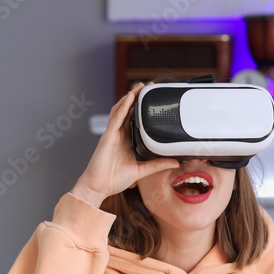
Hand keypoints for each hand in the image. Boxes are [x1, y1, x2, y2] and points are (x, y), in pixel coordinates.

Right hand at [71, 83, 178, 206]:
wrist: (99, 187)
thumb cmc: (114, 179)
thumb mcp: (142, 170)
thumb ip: (158, 165)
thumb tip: (175, 162)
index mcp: (126, 140)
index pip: (134, 119)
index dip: (142, 108)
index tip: (153, 99)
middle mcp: (119, 134)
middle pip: (128, 111)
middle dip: (137, 98)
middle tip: (149, 86)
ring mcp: (112, 134)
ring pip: (121, 110)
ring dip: (130, 98)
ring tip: (139, 87)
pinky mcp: (107, 136)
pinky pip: (116, 118)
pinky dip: (123, 107)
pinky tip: (130, 98)